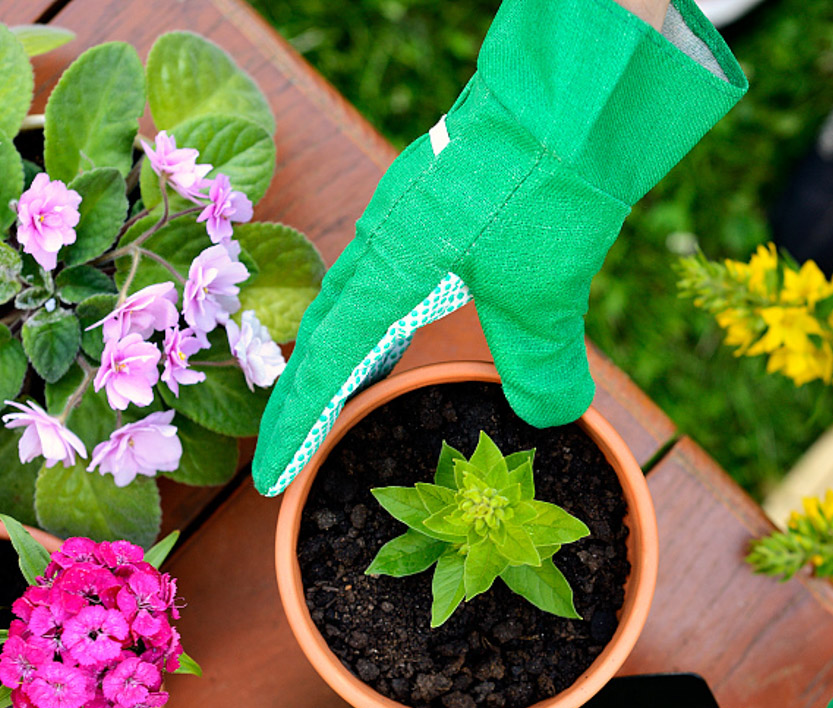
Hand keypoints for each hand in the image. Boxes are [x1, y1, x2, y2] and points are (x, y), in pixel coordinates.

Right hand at [251, 0, 744, 496]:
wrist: (563, 102)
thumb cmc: (541, 194)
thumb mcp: (544, 298)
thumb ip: (541, 367)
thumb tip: (550, 419)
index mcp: (386, 275)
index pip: (325, 369)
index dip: (296, 429)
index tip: (269, 481)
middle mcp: (379, 245)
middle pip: (323, 333)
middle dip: (301, 396)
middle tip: (285, 448)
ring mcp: (402, 216)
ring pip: (352, 297)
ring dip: (339, 352)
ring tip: (336, 398)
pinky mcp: (432, 199)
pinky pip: (383, 269)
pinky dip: (379, 310)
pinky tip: (403, 319)